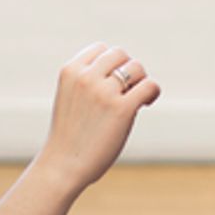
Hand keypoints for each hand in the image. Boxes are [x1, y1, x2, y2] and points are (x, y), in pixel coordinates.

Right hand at [36, 43, 159, 194]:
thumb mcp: (70, 97)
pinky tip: (146, 103)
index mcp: (71, 71)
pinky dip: (152, 92)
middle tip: (128, 90)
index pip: (101, 49)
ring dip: (141, 79)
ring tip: (137, 97)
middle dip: (127, 69)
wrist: (62, 166)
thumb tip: (124, 69)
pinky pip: (148, 86)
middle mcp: (86, 77)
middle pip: (120, 54)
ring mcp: (104, 92)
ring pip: (136, 67)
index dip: (111, 63)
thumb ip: (88, 79)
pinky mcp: (122, 109)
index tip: (113, 80)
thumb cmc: (69, 135)